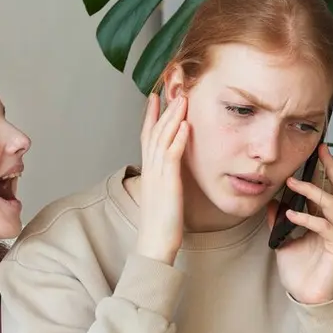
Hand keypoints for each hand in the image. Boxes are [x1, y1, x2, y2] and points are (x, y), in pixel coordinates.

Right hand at [135, 91, 189, 263]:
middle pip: (154, 132)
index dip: (150, 116)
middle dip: (162, 110)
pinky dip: (178, 138)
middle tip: (170, 90)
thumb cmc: (161, 225)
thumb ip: (165, 181)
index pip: (147, 137)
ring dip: (172, 118)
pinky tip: (185, 125)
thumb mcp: (162, 197)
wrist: (154, 242)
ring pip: (162, 139)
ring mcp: (157, 175)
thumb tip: (171, 173)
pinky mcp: (168, 183)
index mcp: (149, 172)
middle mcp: (150, 170)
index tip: (154, 98)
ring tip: (181, 100)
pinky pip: (172, 156)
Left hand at [268, 143, 332, 304]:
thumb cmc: (299, 270)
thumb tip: (271, 202)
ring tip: (292, 184)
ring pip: (331, 203)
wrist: (307, 296)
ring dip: (311, 191)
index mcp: (323, 220)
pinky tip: (290, 215)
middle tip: (320, 151)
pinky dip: (307, 218)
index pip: (326, 188)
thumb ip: (278, 222)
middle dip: (331, 168)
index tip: (316, 151)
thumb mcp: (283, 241)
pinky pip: (324, 227)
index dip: (323, 170)